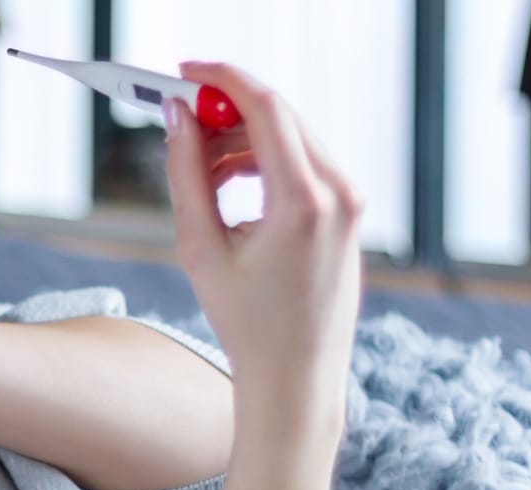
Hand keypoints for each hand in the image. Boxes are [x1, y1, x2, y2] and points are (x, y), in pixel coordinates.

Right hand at [163, 61, 363, 440]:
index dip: (221, 79)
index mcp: (304, 200)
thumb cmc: (246, 324)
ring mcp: (351, 201)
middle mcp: (339, 192)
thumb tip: (179, 119)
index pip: (265, 106)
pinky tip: (231, 194)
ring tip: (201, 179)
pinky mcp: (350, 212)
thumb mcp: (200, 248)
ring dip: (242, 142)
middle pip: (279, 115)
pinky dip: (264, 164)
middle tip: (181, 123)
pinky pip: (305, 164)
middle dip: (226, 111)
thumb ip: (186, 175)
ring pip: (290, 138)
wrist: (296, 377)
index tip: (185, 72)